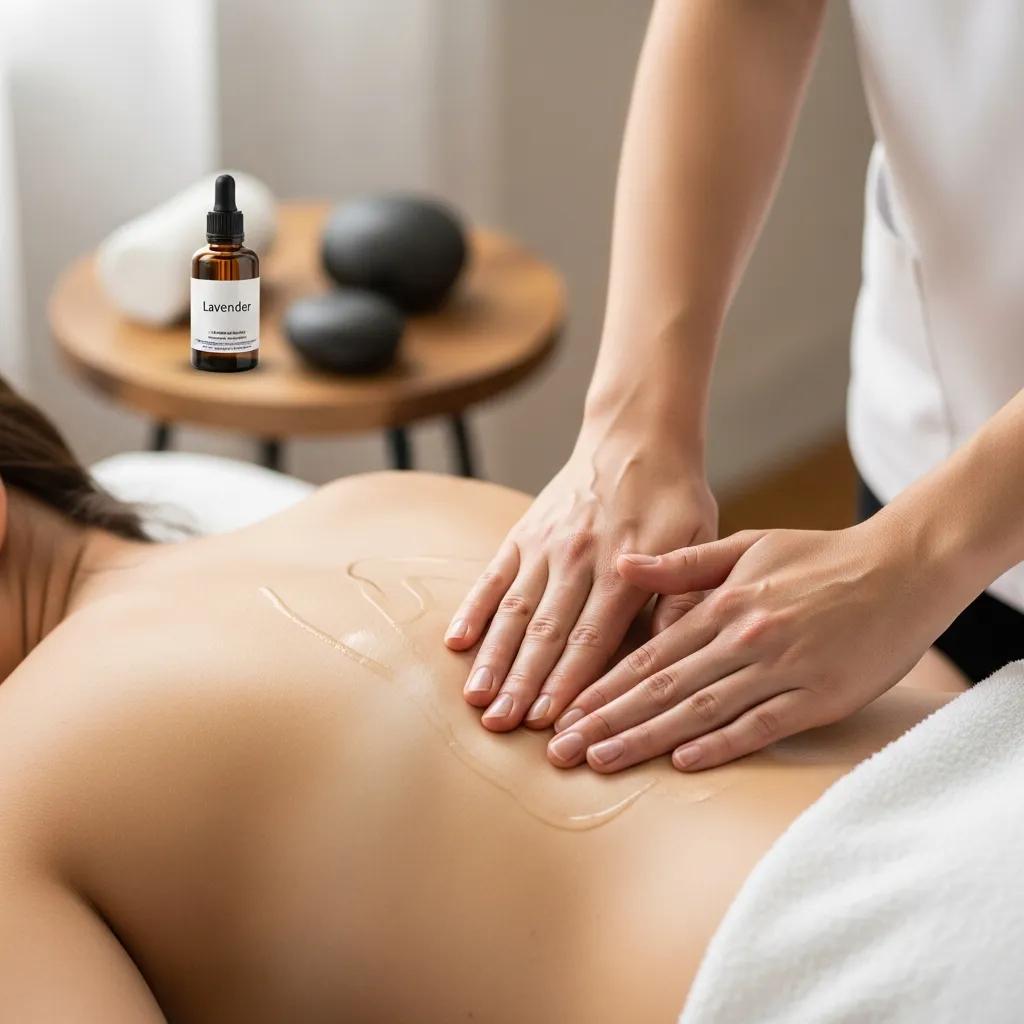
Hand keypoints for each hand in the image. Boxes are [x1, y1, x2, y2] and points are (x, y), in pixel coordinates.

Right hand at [444, 422, 716, 732]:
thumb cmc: (674, 496)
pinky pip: (493, 576)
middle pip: (546, 632)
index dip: (570, 682)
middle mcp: (578, 559)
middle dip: (524, 684)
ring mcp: (546, 545)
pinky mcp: (523, 533)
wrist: (636, 435)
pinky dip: (474, 609)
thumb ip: (681, 597)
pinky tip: (457, 643)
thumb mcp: (698, 540)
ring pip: (515, 610)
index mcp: (624, 568)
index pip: (593, 638)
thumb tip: (666, 655)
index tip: (552, 722)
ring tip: (477, 700)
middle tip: (503, 727)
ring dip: (495, 657)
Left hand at [547, 519, 965, 772]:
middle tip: (560, 751)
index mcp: (722, 604)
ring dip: (646, 738)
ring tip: (600, 760)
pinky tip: (682, 763)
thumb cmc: (818, 557)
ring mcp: (781, 667)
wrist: (901, 567)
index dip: (603, 685)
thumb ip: (683, 563)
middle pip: (662, 687)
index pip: (649, 654)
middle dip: (606, 720)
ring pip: (700, 709)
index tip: (564, 712)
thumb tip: (621, 566)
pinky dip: (721, 744)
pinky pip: (762, 725)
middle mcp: (743, 637)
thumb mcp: (747, 545)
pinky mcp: (820, 696)